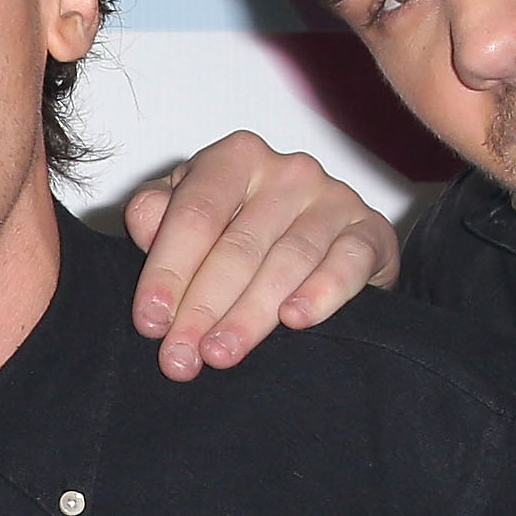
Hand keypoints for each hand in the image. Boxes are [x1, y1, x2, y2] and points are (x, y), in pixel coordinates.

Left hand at [115, 133, 395, 380]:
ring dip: (251, 314)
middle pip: (237, 245)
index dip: (168, 271)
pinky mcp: (371, 232)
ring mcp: (334, 199)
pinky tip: (295, 320)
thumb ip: (158, 216)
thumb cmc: (241, 232)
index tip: (150, 323)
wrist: (322, 245)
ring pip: (287, 260)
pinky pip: (347, 262)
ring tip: (221, 354)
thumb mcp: (190, 217)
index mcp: (234, 159)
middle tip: (182, 356)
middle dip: (202, 307)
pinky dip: (321, 293)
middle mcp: (287, 171)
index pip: (194, 215)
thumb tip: (144, 224)